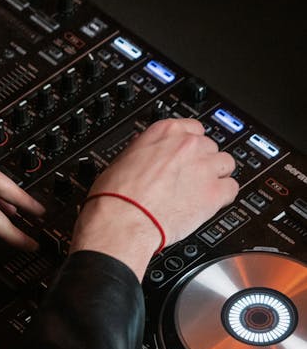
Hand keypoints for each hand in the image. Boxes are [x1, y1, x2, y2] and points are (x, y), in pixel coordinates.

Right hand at [71, 118, 238, 279]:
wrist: (122, 220)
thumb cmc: (116, 195)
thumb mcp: (124, 159)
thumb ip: (147, 151)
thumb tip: (151, 155)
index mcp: (165, 131)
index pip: (193, 128)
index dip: (191, 145)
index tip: (188, 154)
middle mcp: (188, 145)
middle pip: (210, 146)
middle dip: (202, 161)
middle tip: (191, 177)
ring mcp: (204, 167)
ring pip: (226, 164)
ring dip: (217, 175)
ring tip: (202, 190)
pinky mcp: (214, 193)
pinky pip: (232, 188)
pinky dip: (224, 196)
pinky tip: (211, 202)